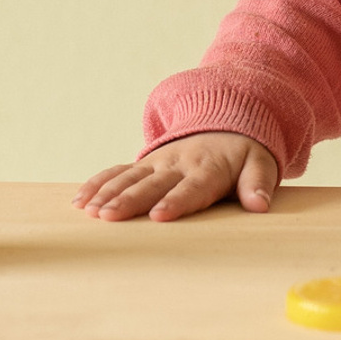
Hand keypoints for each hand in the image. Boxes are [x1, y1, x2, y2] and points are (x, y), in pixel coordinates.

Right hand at [74, 133, 278, 222]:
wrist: (227, 123)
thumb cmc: (244, 155)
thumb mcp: (260, 164)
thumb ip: (259, 184)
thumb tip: (260, 206)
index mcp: (208, 169)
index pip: (191, 188)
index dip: (175, 202)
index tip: (159, 216)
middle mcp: (178, 165)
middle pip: (151, 185)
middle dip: (129, 200)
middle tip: (108, 216)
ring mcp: (157, 163)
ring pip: (129, 178)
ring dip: (107, 193)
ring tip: (89, 211)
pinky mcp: (144, 164)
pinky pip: (117, 172)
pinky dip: (98, 184)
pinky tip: (80, 201)